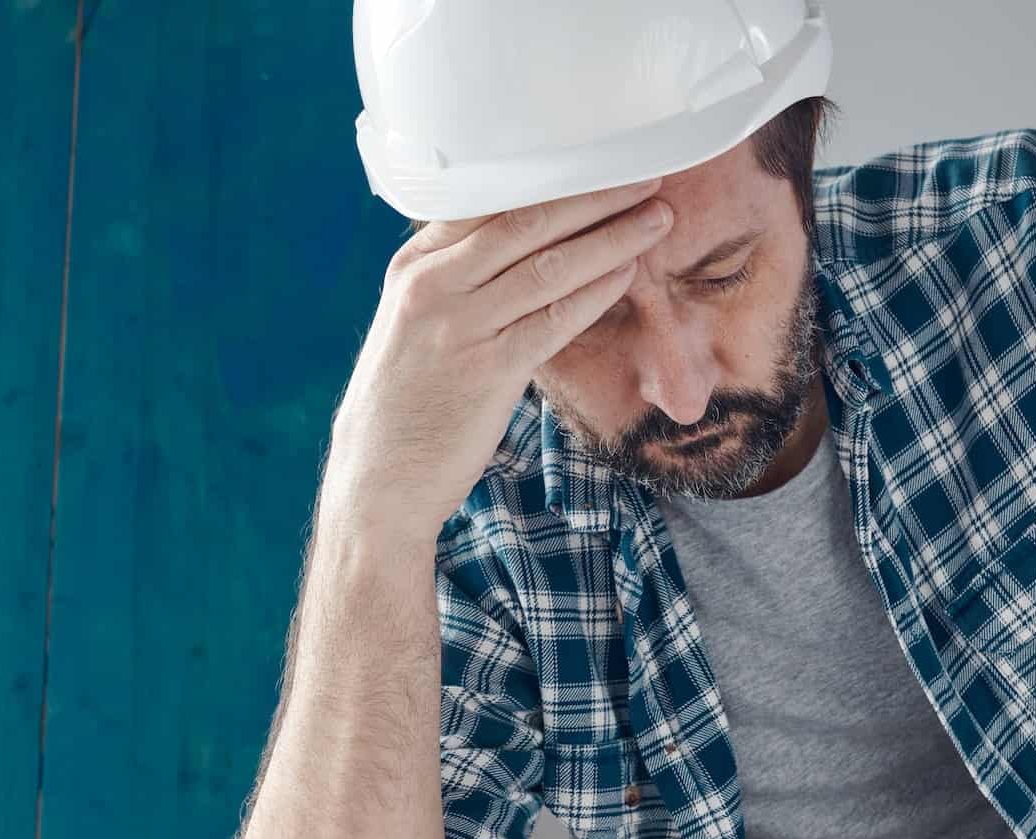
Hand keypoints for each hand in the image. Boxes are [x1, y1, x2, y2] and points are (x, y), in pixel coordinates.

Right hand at [320, 176, 675, 544]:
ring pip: (549, 265)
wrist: (379, 478)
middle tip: (645, 178)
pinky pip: (555, 319)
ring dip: (612, 238)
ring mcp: (460, 326)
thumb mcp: (416, 325)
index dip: (552, 179)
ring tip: (656, 219)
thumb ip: (458, 283)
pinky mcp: (489, 370)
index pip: (490, 202)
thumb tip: (521, 252)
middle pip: (527, 222)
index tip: (599, 162)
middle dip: (594, 197)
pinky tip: (629, 273)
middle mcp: (433, 285)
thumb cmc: (405, 404)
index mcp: (414, 266)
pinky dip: (596, 291)